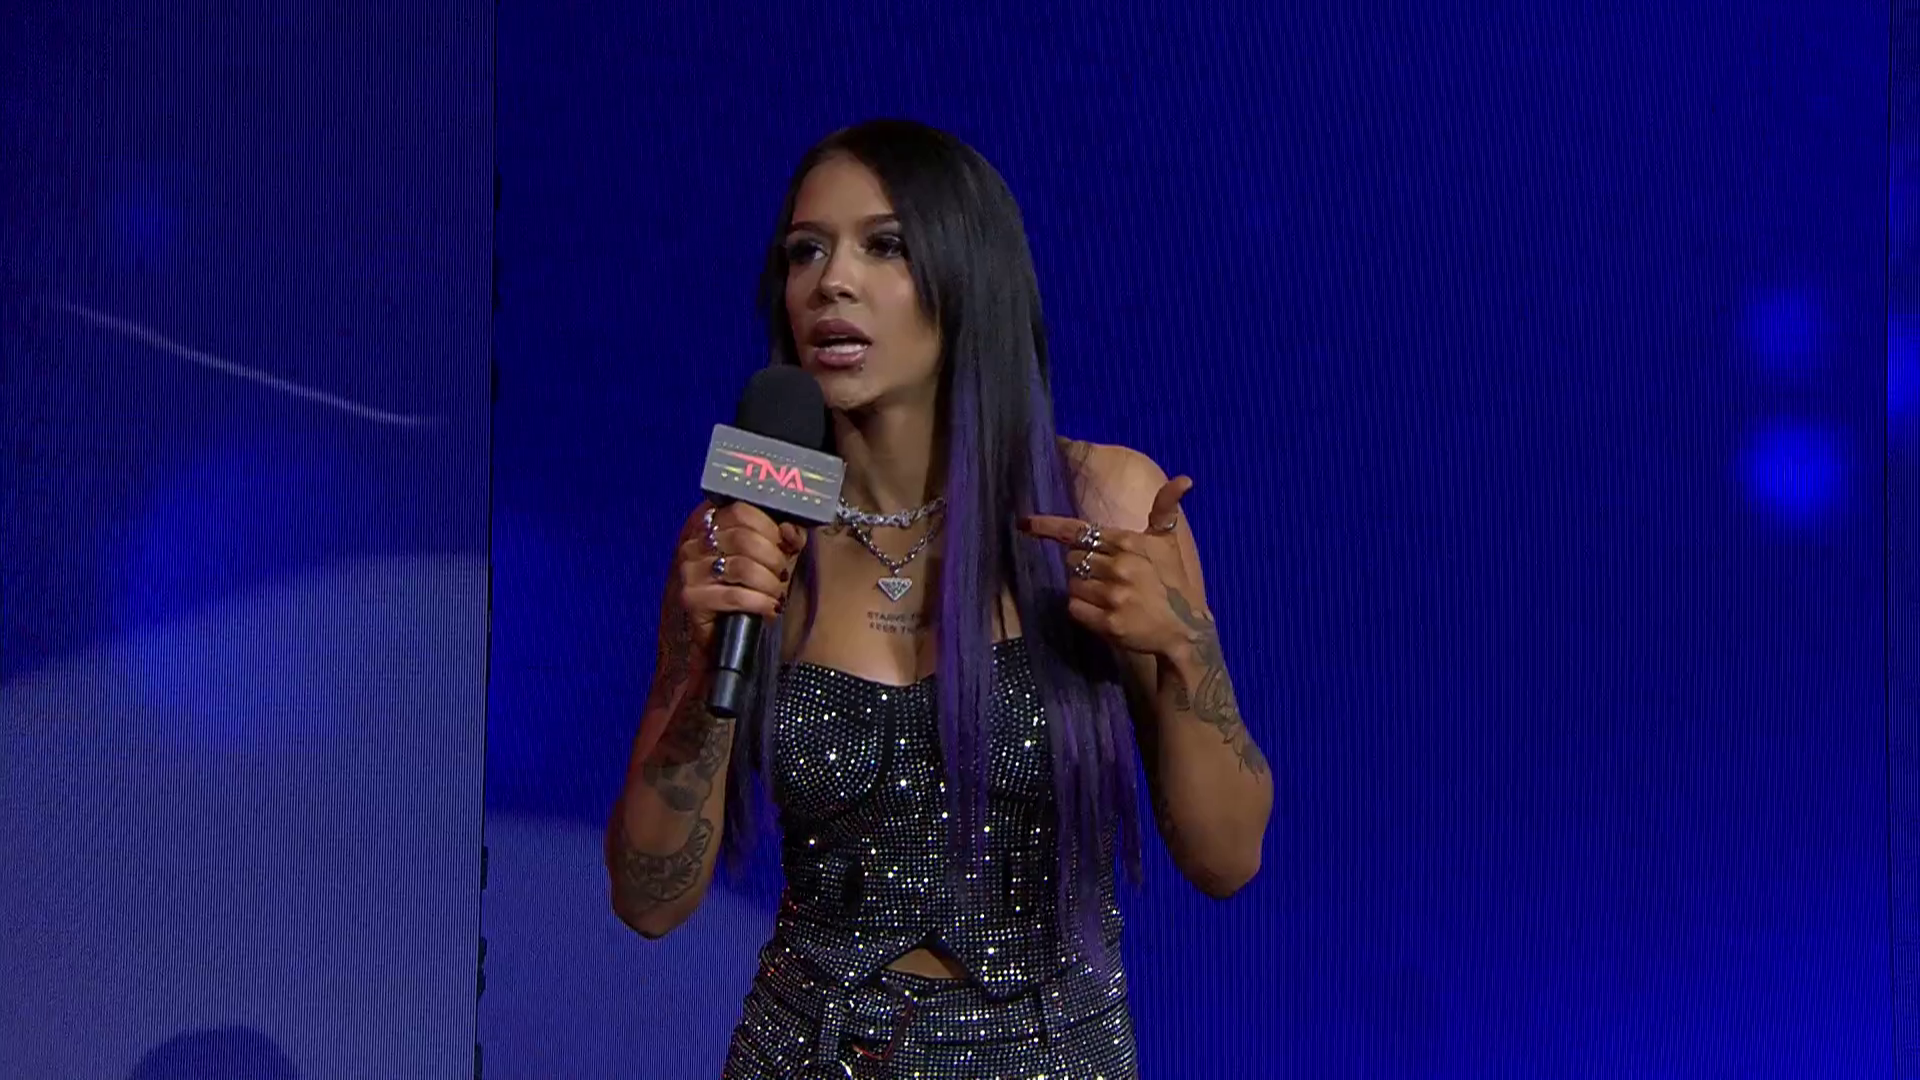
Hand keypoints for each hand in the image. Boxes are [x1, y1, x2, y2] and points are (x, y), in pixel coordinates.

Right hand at [675, 502, 805, 650]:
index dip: (770, 527)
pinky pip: (735, 596)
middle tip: (782, 574)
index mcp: (710, 525)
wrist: (721, 631)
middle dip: (773, 558)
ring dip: (769, 582)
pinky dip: (760, 602)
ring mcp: (690, 570)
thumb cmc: (747, 587)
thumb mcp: (769, 556)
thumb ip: (784, 538)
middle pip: (743, 538)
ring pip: (742, 567)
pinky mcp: (691, 598)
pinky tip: (771, 608)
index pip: (740, 511)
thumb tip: (790, 530)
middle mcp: (694, 543)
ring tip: (777, 593)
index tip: (785, 545)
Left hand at [1018, 476, 1198, 658]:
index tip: (1024, 523)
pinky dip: (1082, 610)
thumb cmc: (1173, 583)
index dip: (1048, 527)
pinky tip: (1103, 612)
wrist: (1185, 630)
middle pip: (1072, 559)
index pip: (1079, 530)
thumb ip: (1165, 509)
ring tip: (1108, 596)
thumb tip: (1184, 479)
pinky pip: (1074, 608)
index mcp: (1129, 543)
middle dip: (1082, 566)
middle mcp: (1120, 566)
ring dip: (1083, 590)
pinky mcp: (1109, 623)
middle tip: (1105, 576)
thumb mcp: (1169, 543)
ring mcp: (1113, 596)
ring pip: (1071, 584)